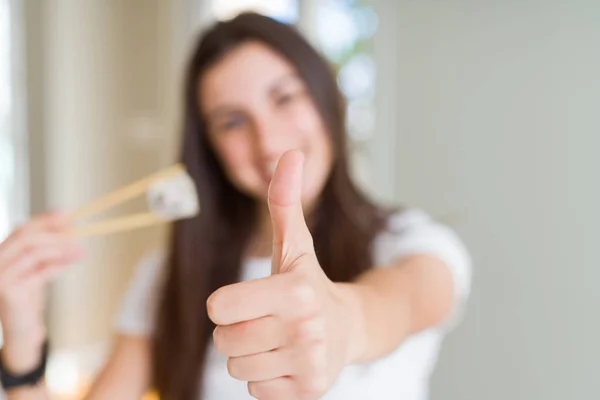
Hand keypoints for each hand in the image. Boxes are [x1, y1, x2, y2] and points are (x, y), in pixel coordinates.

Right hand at [0, 212, 83, 373]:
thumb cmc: (30, 297)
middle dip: (55, 232)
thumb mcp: (40, 268)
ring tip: (81, 250)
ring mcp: (0, 277)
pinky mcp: (9, 292)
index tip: (67, 213)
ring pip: (33, 253)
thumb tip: (69, 225)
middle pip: (27, 238)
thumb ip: (49, 250)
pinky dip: (58, 266)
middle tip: (78, 232)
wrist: (23, 330)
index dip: (45, 220)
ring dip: (61, 248)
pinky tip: (71, 261)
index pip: (22, 229)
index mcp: (2, 253)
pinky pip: (39, 273)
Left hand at [207, 150, 365, 399]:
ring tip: (278, 340)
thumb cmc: (309, 283)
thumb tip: (289, 152)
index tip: (250, 298)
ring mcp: (309, 363)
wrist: (349, 327)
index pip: (218, 308)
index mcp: (294, 291)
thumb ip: (284, 200)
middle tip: (266, 320)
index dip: (227, 303)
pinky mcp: (310, 390)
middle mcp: (304, 329)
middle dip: (237, 330)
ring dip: (250, 354)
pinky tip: (288, 360)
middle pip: (224, 341)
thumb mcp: (294, 244)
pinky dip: (265, 377)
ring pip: (236, 368)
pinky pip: (255, 390)